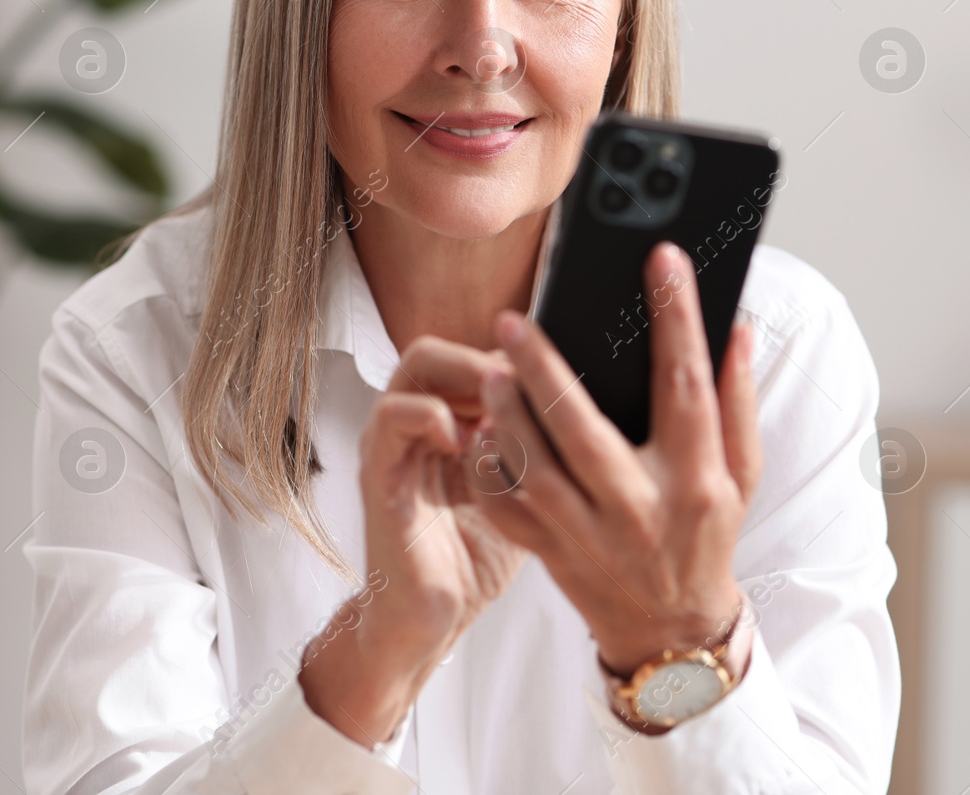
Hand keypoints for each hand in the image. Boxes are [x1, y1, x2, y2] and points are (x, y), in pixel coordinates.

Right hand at [300, 336, 528, 746]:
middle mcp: (413, 426)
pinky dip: (432, 415)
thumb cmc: (476, 557)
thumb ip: (538, 451)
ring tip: (501, 407)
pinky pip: (392, 417)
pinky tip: (467, 441)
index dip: (509, 359)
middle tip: (525, 386)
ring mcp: (392, 444)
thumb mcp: (520, 492)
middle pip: (440, 349)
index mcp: (445, 425)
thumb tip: (592, 414)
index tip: (549, 384)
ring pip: (416, 367)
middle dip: (486, 356)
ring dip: (466, 376)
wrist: (433, 620)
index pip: (467, 358)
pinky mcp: (378, 473)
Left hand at [469, 241, 761, 678]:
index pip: (686, 385)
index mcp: (696, 479)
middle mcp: (640, 506)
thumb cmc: (705, 533)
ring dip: (507, 416)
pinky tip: (479, 432)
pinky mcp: (551, 553)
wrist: (670, 626)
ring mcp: (590, 535)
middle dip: (546, 371)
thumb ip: (736, 400)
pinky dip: (490, 470)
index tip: (662, 259)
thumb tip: (737, 329)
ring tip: (489, 368)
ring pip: (536, 468)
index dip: (677, 318)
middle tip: (512, 320)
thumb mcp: (740, 474)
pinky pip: (508, 508)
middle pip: (584, 429)